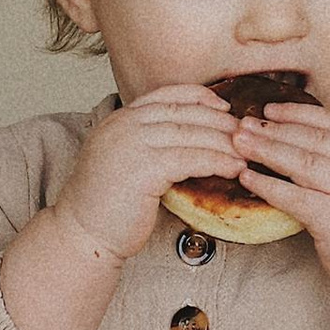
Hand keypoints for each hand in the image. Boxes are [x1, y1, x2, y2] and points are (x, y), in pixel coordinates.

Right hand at [50, 82, 245, 261]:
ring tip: (245, 152)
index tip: (222, 105)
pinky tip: (233, 169)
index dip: (198, 96)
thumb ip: (147, 144)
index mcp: (119, 120)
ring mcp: (132, 144)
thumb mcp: (123, 161)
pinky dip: (217, 161)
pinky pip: (192, 158)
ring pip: (191, 133)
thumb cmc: (106, 207)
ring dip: (224, 142)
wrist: (83, 234)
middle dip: (218, 120)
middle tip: (243, 132)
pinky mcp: (144, 168)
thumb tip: (188, 140)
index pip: (165, 95)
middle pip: (182, 111)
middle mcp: (124, 125)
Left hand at [232, 100, 329, 298]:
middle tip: (243, 122)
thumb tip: (309, 142)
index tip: (271, 108)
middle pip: (311, 138)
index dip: (298, 112)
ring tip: (239, 143)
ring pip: (301, 163)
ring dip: (266, 150)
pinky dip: (267, 186)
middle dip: (273, 128)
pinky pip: (293, 198)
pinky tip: (247, 178)